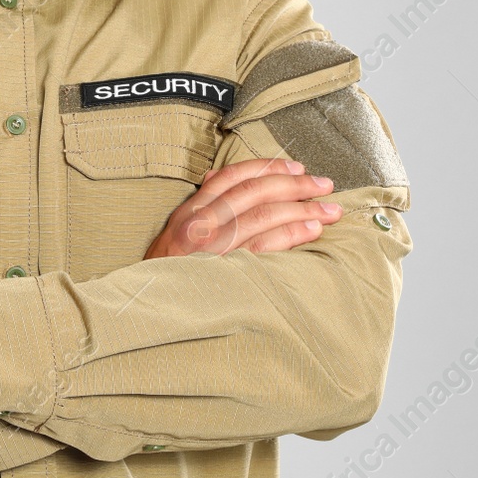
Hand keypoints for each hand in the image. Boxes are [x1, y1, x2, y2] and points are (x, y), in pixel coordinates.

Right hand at [144, 157, 340, 259]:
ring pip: (264, 215)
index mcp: (189, 211)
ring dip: (302, 209)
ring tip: (329, 211)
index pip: (232, 177)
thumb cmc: (165, 273)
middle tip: (324, 185)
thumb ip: (198, 207)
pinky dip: (291, 235)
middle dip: (294, 185)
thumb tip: (217, 178)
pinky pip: (264, 247)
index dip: (267, 168)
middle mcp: (201, 223)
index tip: (296, 167)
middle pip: (254, 192)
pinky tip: (312, 231)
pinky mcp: (226, 271)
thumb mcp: (173, 234)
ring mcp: (213, 247)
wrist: (148, 309)